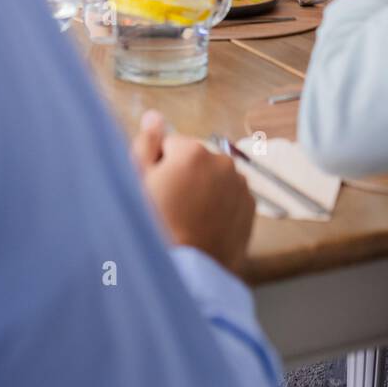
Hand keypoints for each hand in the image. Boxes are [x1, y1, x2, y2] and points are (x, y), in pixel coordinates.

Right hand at [132, 111, 254, 274]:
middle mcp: (222, 161)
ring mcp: (239, 185)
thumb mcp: (137, 181)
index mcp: (192, 151)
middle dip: (184, 175)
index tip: (156, 190)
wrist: (187, 271)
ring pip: (214, 177)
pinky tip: (206, 224)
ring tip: (189, 218)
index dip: (159, 166)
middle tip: (171, 207)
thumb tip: (154, 115)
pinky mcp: (250, 206)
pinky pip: (231, 196)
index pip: (170, 145)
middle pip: (195, 159)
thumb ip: (146, 143)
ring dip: (204, 189)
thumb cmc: (156, 227)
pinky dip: (220, 204)